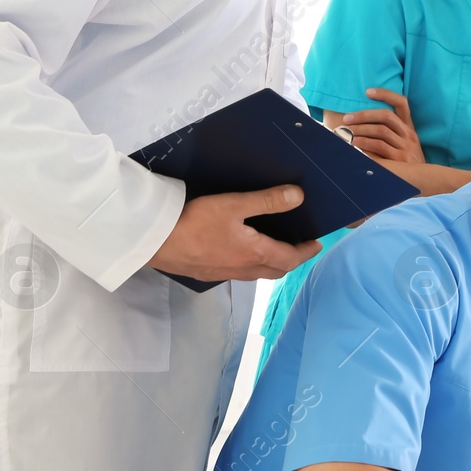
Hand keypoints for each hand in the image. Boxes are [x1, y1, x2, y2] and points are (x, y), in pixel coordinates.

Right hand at [148, 186, 321, 280]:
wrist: (155, 242)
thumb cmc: (195, 222)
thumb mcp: (234, 205)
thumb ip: (267, 201)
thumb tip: (298, 197)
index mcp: (254, 254)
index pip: (290, 258)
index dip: (306, 252)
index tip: (316, 244)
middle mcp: (242, 269)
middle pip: (276, 270)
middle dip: (291, 260)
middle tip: (300, 248)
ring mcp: (224, 273)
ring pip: (257, 274)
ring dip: (271, 264)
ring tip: (276, 249)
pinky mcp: (207, 272)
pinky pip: (239, 272)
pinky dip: (251, 265)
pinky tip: (243, 253)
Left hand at [338, 89, 424, 163]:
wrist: (423, 183)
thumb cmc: (406, 163)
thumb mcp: (404, 145)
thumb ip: (389, 134)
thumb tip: (360, 124)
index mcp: (409, 128)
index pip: (402, 103)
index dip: (386, 94)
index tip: (368, 91)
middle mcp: (409, 134)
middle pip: (386, 116)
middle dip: (364, 115)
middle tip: (347, 119)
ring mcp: (406, 147)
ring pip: (381, 131)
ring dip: (361, 130)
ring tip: (347, 133)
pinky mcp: (401, 160)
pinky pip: (379, 148)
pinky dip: (364, 145)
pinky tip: (354, 146)